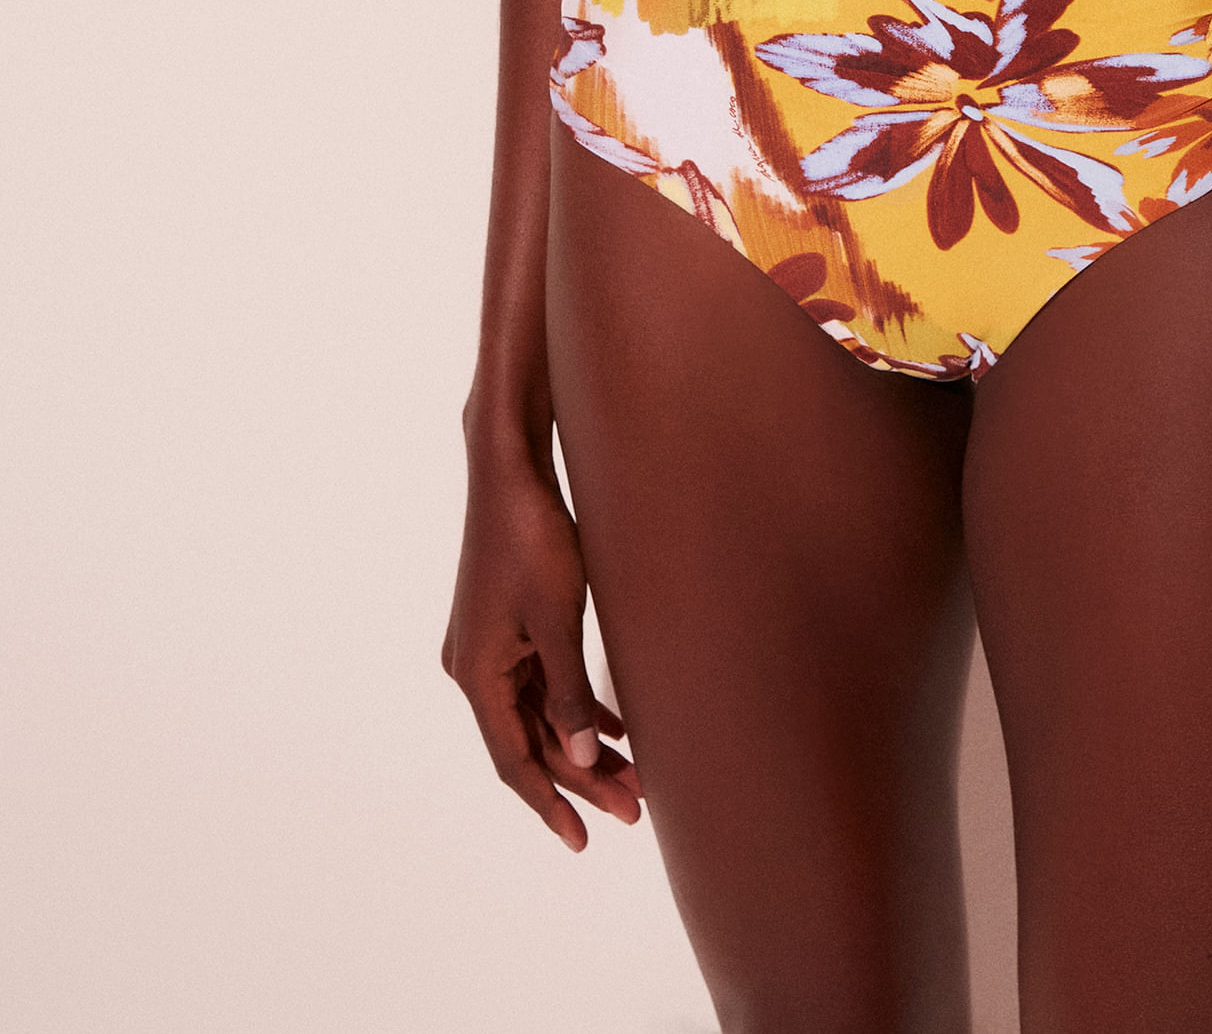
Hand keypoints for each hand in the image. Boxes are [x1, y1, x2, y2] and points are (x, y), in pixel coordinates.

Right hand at [442, 447, 641, 850]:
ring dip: (582, 743)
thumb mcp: (558, 620)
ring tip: (634, 776)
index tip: (582, 841)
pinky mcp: (507, 627)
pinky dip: (574, 706)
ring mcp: (489, 648)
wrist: (510, 473)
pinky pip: (540, 683)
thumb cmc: (534, 540)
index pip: (514, 760)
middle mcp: (474, 669)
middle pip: (530, 740)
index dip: (550, 802)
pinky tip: (615, 725)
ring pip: (539, 714)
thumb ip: (566, 691)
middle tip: (633, 809)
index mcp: (477, 675)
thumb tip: (578, 756)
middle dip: (581, 776)